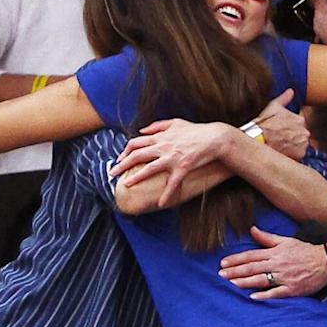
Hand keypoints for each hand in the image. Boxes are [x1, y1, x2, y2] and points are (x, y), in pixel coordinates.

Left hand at [111, 118, 231, 204]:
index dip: (124, 151)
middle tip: (112, 173)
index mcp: (160, 137)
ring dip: (136, 177)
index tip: (119, 159)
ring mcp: (172, 158)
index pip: (136, 143)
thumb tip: (142, 130)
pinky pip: (173, 183)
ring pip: (149, 168)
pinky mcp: (183, 168)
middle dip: (122, 164)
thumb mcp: (175, 122)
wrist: (214, 138)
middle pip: (137, 155)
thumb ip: (157, 126)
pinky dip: (166, 194)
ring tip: (126, 184)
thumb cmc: (196, 130)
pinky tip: (160, 203)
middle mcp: (163, 147)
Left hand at [219, 226, 326, 298]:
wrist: (326, 261)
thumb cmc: (305, 251)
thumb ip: (267, 238)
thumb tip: (252, 229)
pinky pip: (276, 293)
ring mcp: (284, 277)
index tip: (223, 263)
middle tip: (221, 275)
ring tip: (232, 283)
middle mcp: (277, 264)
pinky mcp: (292, 289)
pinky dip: (264, 295)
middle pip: (252, 268)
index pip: (251, 256)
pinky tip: (252, 297)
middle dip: (235, 271)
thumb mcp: (285, 241)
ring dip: (245, 282)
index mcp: (274, 253)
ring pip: (261, 280)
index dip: (236, 259)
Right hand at [254, 89, 307, 159]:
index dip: (289, 129)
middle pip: (301, 136)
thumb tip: (291, 91)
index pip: (299, 125)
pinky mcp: (299, 156)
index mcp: (300, 119)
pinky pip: (298, 157)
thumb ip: (284, 98)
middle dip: (292, 138)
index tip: (281, 131)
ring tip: (279, 147)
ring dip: (292, 147)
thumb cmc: (263, 123)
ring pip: (300, 146)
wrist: (256, 139)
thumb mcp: (272, 106)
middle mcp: (305, 131)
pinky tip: (281, 153)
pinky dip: (291, 156)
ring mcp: (303, 144)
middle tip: (279, 140)